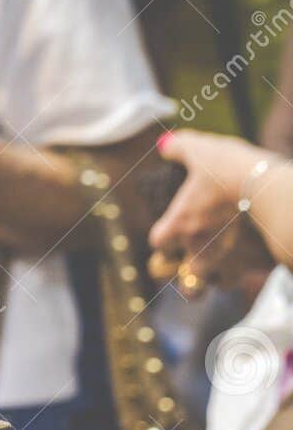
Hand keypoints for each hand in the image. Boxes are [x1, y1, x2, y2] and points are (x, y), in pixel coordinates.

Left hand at [150, 130, 276, 295]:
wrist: (271, 188)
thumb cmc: (230, 169)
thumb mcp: (202, 150)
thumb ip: (180, 147)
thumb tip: (164, 144)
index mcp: (176, 228)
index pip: (158, 243)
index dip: (166, 235)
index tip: (177, 225)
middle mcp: (196, 253)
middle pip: (182, 281)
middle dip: (187, 275)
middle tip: (197, 259)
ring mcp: (225, 264)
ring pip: (215, 285)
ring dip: (217, 277)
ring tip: (226, 262)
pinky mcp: (253, 267)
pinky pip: (247, 278)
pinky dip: (247, 270)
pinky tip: (252, 256)